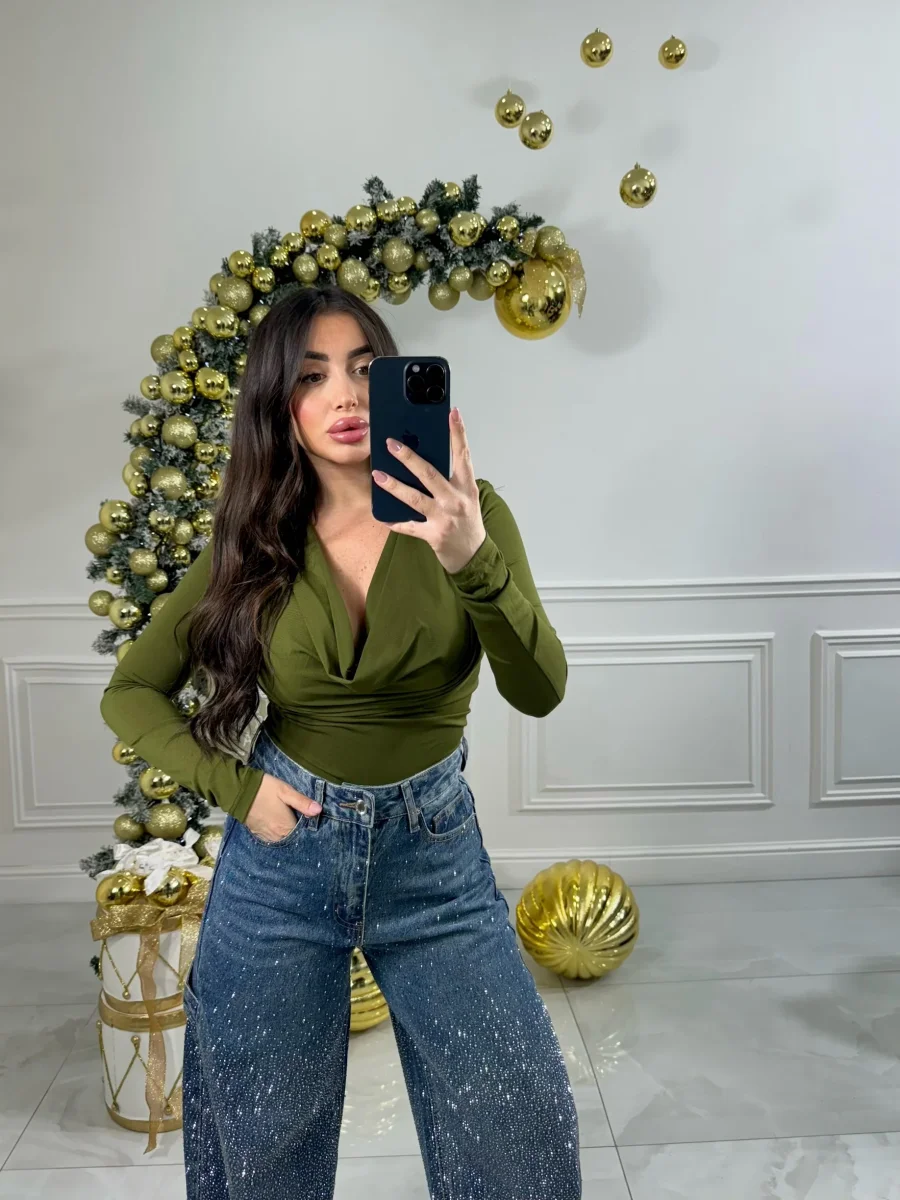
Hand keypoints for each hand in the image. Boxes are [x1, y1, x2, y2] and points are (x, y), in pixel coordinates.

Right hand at [245, 772, 321, 843]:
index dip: (307, 828)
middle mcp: (277, 836)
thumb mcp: (286, 791)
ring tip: (290, 823)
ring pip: (282, 839)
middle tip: (300, 820)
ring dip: (287, 833)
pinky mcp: (257, 834)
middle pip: (292, 838)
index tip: (310, 821)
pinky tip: (278, 826)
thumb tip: (319, 810)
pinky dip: (277, 834)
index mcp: (286, 827)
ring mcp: (266, 836)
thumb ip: (302, 802)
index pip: (302, 834)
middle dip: (298, 832)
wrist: (239, 791)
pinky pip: (272, 838)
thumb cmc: (265, 789)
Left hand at [372, 407, 486, 573]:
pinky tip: (382, 516)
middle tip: (391, 444)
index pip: (463, 455)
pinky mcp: (433, 535)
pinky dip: (395, 522)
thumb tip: (423, 459)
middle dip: (409, 458)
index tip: (451, 413)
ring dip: (394, 486)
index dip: (458, 433)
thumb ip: (450, 480)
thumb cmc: (467, 521)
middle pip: (430, 474)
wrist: (474, 555)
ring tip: (377, 475)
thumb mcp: (465, 496)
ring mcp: (444, 518)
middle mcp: (456, 500)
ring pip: (415, 498)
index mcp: (466, 487)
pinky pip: (409, 526)